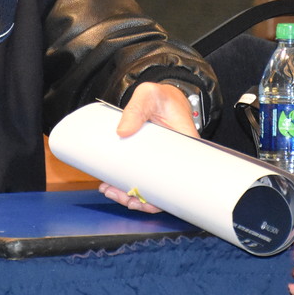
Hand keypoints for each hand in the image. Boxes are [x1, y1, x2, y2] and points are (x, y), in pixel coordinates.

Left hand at [100, 82, 197, 212]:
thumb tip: (121, 132)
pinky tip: (112, 185)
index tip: (142, 200)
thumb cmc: (162, 95)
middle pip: (162, 190)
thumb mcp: (149, 95)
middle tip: (117, 195)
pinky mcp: (151, 159)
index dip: (160, 197)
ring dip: (130, 195)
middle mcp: (176, 158)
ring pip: (150, 187)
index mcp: (184, 145)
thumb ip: (135, 108)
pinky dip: (128, 184)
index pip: (179, 181)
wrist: (161, 94)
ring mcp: (163, 161)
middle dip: (139, 200)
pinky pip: (142, 176)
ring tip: (109, 190)